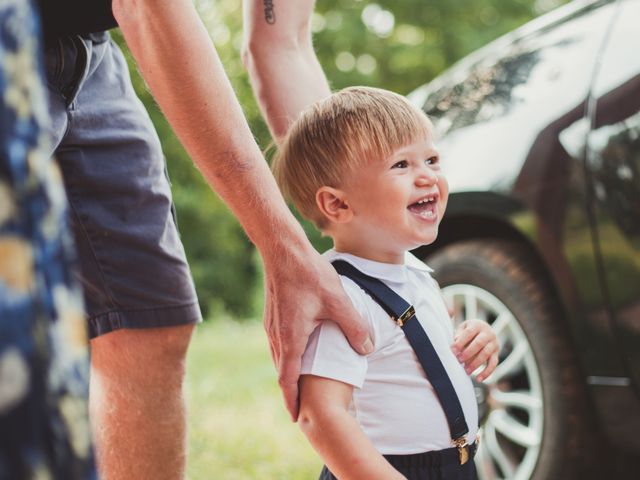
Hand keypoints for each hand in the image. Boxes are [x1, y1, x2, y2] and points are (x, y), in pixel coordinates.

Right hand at [263, 247, 372, 420]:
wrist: (282, 250)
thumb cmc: (309, 274)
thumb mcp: (338, 301)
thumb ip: (354, 327)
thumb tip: (367, 349)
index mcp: (290, 337)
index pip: (288, 379)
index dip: (292, 400)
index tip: (296, 418)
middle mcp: (276, 335)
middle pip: (281, 371)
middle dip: (290, 391)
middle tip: (299, 408)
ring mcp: (271, 325)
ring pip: (278, 357)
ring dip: (287, 374)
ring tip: (297, 386)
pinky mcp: (272, 315)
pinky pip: (276, 344)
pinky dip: (285, 357)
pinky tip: (295, 352)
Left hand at [451, 319, 498, 381]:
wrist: (483, 330)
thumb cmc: (468, 331)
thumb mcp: (463, 328)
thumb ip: (459, 334)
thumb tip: (455, 343)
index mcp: (477, 325)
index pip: (469, 333)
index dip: (460, 342)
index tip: (453, 351)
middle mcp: (488, 333)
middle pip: (479, 343)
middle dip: (468, 353)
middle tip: (459, 360)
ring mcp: (494, 344)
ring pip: (486, 354)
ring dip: (475, 363)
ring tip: (466, 370)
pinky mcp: (496, 354)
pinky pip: (493, 364)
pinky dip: (486, 372)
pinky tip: (478, 379)